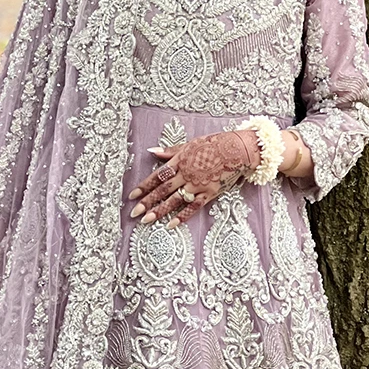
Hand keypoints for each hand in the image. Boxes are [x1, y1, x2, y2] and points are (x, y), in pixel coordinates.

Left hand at [126, 129, 260, 228]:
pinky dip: (182, 216)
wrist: (237, 150)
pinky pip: (193, 207)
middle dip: (146, 202)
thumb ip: (170, 151)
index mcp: (180, 161)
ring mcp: (197, 185)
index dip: (143, 186)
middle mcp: (186, 174)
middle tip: (133, 213)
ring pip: (174, 200)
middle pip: (162, 190)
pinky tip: (170, 225)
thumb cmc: (214, 144)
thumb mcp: (190, 144)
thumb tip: (151, 151)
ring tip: (146, 220)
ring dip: (159, 211)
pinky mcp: (209, 193)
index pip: (157, 176)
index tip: (131, 196)